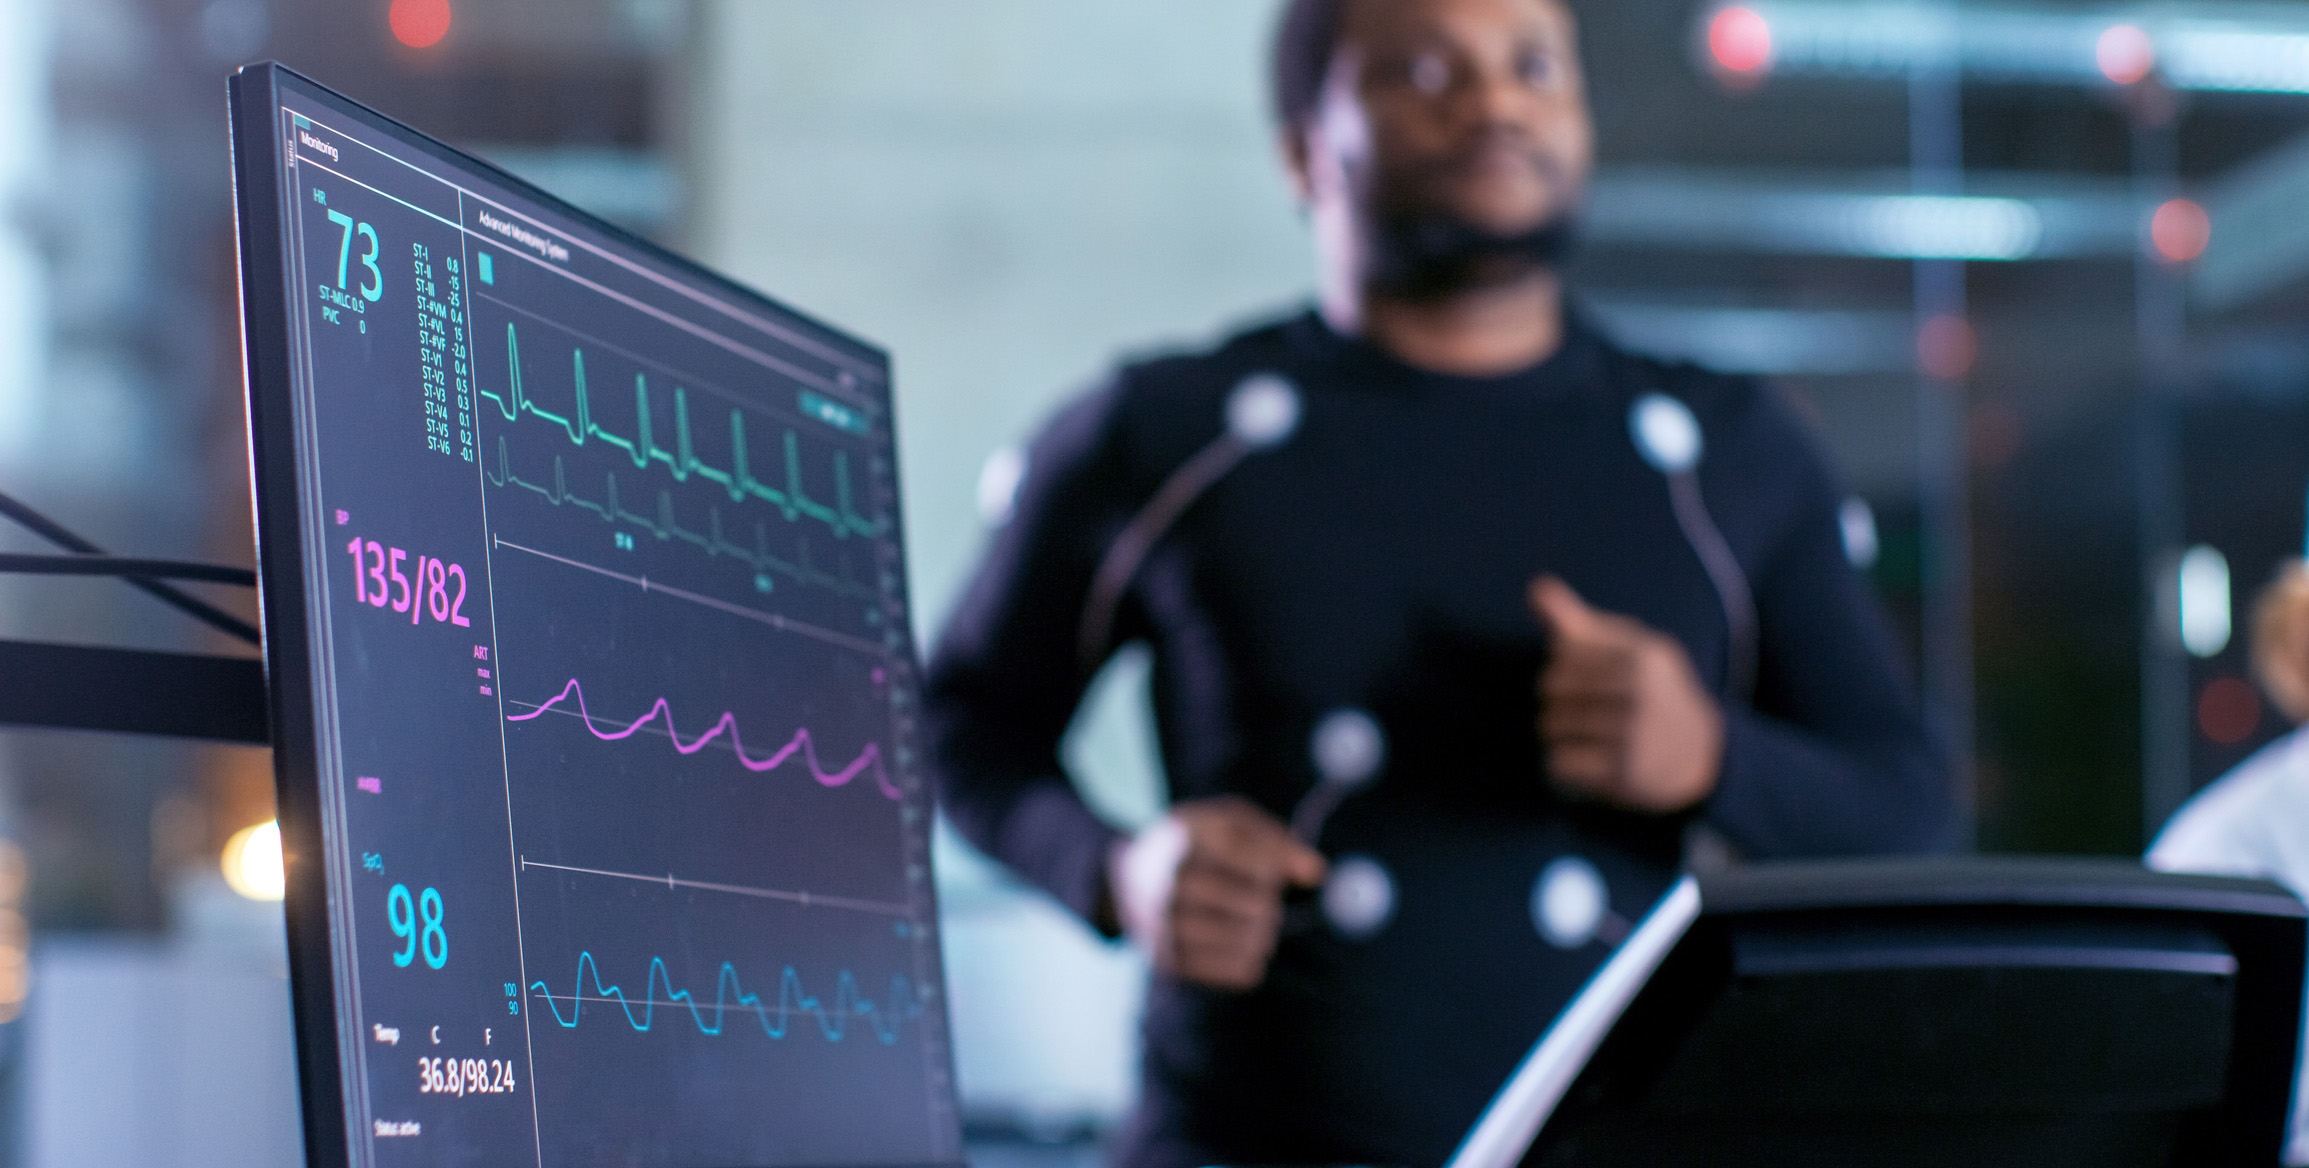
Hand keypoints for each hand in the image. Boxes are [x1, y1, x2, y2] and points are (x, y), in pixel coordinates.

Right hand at [1105, 796, 1326, 990]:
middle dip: (1269, 905)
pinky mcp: (1168, 960)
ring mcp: (1166, 925)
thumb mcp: (1229, 822)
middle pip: (1258, 906)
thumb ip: (1275, 840)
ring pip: (1248, 942)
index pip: (1262, 865)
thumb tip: (1315, 873)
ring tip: (1256, 926)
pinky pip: (1233, 972)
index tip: (1268, 871)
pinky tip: (1245, 948)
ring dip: (1263, 935)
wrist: (1126, 878)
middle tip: (1261, 902)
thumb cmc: (1195, 845)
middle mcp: (1172, 882)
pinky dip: (1250, 961)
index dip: (1278, 870)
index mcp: (1189, 839)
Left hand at [1529, 576, 1724, 812]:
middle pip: (1552, 688)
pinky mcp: (1624, 772)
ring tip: (1577, 735)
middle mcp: (1641, 691)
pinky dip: (1560, 765)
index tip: (1581, 679)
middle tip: (1574, 710)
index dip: (1562, 666)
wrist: (1699, 751)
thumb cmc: (1649, 689)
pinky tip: (1582, 760)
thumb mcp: (1626, 649)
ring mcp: (1634, 733)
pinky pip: (1559, 763)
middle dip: (1555, 700)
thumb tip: (1535, 587)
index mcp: (1641, 654)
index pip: (1564, 653)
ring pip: (1552, 726)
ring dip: (1555, 733)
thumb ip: (1578, 621)